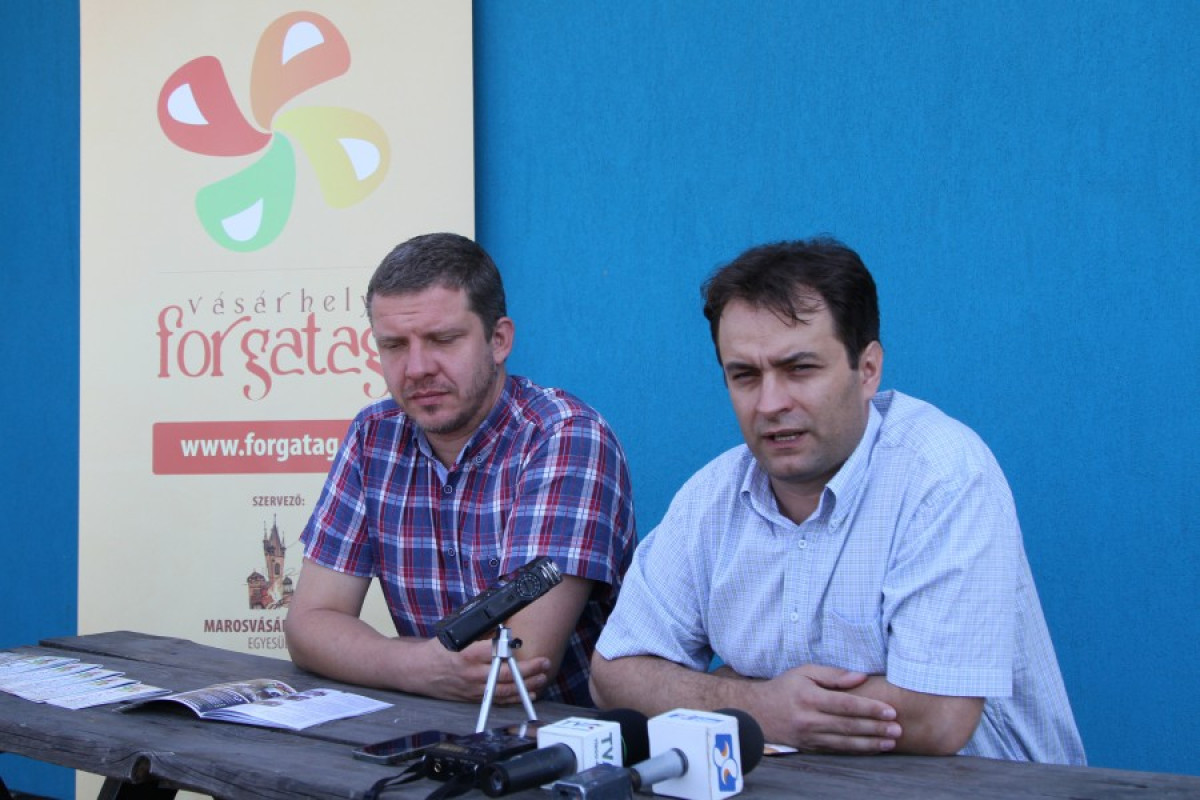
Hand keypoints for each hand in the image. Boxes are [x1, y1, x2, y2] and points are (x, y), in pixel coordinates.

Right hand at [406, 638, 550, 703]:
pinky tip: (528, 694)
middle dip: (529, 670)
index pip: (494, 652)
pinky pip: (497, 700)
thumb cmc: (437, 651)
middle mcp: (471, 674)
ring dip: (526, 686)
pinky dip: (514, 698)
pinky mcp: (473, 698)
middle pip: (505, 674)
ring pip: (505, 690)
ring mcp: (473, 689)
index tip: (523, 643)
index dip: (511, 649)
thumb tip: (502, 628)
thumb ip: (480, 634)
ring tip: (542, 678)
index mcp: (467, 654)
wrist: (417, 671)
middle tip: (544, 663)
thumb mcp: (456, 636)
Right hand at [748, 664, 900, 752]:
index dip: (870, 708)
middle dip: (876, 728)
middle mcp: (809, 719)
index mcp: (809, 697)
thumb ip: (833, 674)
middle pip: (849, 725)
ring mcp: (809, 736)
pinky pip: (837, 750)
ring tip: (890, 742)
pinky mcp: (809, 747)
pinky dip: (856, 751)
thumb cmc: (784, 688)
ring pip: (845, 742)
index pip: (846, 704)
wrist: (757, 712)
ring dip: (870, 743)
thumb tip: (861, 677)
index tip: (890, 711)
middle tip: (898, 729)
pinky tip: (872, 748)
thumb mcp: (804, 672)